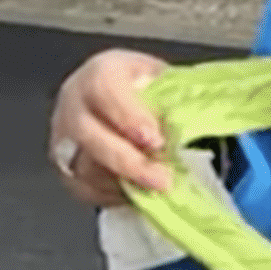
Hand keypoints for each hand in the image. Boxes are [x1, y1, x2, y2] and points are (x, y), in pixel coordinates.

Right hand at [46, 49, 177, 208]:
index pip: (106, 92)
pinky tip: (138, 195)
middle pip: (91, 137)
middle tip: (163, 180)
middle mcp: (73, 105)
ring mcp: (62, 138)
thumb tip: (207, 113)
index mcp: (100, 74)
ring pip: (84, 167)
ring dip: (123, 182)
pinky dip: (111, 195)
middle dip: (129, 162)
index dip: (129, 117)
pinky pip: (82, 187)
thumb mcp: (160, 77)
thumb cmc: (141, 85)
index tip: (156, 140)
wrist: (110, 93)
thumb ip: (174, 93)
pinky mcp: (62, 166)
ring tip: (157, 190)